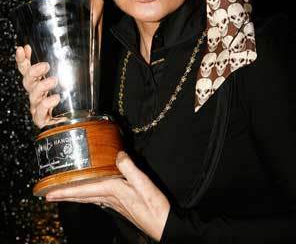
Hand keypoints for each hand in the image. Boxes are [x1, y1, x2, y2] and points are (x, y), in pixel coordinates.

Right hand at [15, 45, 61, 127]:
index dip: (23, 60)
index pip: (26, 70)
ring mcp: (37, 108)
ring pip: (34, 96)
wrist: (68, 124)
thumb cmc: (65, 101)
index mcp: (37, 84)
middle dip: (34, 71)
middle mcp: (35, 95)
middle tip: (46, 65)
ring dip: (42, 86)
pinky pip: (41, 113)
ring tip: (54, 80)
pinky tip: (55, 98)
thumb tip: (65, 50)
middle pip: (28, 81)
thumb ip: (62, 69)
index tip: (23, 48)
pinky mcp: (42, 120)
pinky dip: (47, 104)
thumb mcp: (64, 82)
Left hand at [46, 151, 169, 241]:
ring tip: (64, 193)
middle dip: (65, 195)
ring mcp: (115, 202)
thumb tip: (118, 154)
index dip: (65, 190)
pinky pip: (98, 198)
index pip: (84, 190)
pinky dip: (88, 195)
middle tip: (49, 195)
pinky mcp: (121, 203)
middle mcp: (110, 198)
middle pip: (82, 196)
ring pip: (89, 197)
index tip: (48, 193)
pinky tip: (91, 193)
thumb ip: (129, 167)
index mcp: (112, 191)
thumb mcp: (142, 183)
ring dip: (75, 195)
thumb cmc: (153, 206)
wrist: (163, 224)